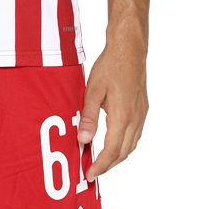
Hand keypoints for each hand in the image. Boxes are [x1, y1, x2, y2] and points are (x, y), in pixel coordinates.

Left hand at [77, 29, 147, 181]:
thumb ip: (89, 116)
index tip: (89, 174)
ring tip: (98, 157)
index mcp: (122, 116)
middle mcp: (134, 119)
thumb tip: (83, 139)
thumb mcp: (93, 89)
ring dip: (115, 155)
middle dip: (107, 165)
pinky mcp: (140, 109)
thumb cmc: (111, 65)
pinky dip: (121, 142)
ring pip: (130, 145)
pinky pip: (132, 134)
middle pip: (122, 153)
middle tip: (92, 169)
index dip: (100, 165)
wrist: (129, 50)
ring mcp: (140, 115)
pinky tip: (109, 137)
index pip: (112, 151)